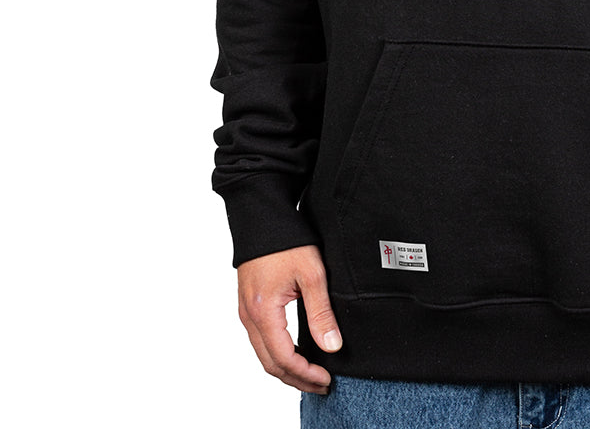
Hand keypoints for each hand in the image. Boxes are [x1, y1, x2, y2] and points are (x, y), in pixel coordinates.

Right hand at [236, 244, 341, 393]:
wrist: (262, 216)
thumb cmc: (287, 240)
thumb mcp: (312, 274)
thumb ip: (321, 313)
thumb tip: (332, 347)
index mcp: (263, 312)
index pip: (284, 358)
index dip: (306, 374)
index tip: (327, 379)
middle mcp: (249, 317)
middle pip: (270, 364)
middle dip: (296, 379)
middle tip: (322, 385)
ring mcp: (246, 312)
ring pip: (264, 354)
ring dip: (287, 368)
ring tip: (313, 373)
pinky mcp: (249, 305)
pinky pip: (261, 340)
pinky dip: (278, 354)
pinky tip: (298, 352)